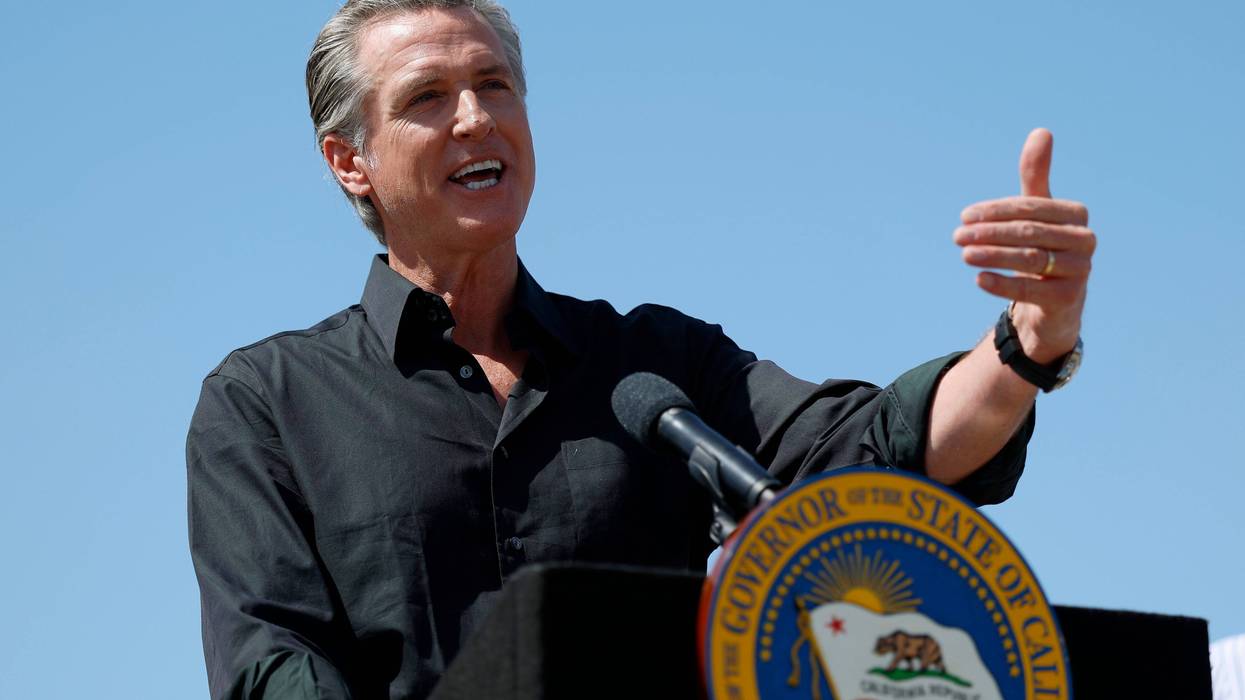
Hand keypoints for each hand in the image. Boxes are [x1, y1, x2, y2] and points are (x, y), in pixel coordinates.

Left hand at [954, 128, 1095, 363]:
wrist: (1054, 301)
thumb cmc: (1042, 246)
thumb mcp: (1037, 211)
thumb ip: (1036, 176)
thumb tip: (1042, 131)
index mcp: (1076, 214)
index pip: (1030, 207)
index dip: (996, 211)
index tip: (965, 216)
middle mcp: (1084, 240)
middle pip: (1029, 232)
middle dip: (989, 233)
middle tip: (957, 236)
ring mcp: (1080, 270)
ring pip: (1029, 259)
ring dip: (993, 255)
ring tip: (964, 254)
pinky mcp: (1069, 298)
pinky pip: (1032, 290)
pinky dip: (1003, 284)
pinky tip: (979, 279)